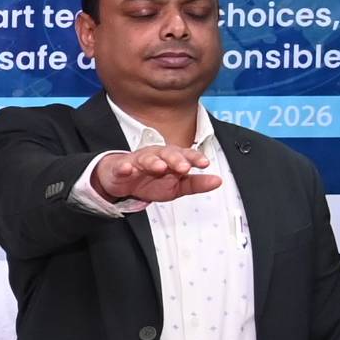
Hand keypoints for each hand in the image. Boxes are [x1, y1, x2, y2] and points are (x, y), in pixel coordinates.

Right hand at [92, 144, 223, 204]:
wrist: (124, 182)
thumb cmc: (152, 181)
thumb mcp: (177, 187)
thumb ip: (196, 184)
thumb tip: (218, 181)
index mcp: (172, 158)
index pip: (185, 155)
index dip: (195, 158)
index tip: (204, 164)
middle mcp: (157, 156)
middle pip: (167, 153)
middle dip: (176, 159)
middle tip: (183, 167)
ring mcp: (139, 160)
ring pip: (147, 158)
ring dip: (154, 162)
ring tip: (160, 167)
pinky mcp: (122, 167)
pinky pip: (123, 166)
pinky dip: (125, 167)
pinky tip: (128, 169)